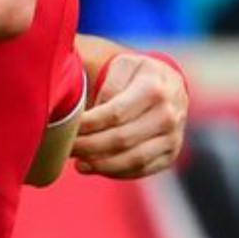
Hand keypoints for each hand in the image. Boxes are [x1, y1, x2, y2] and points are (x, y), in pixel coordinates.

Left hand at [71, 53, 188, 177]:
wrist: (170, 84)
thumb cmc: (136, 74)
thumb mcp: (122, 66)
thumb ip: (106, 85)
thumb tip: (86, 113)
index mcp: (152, 88)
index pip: (115, 113)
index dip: (88, 123)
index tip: (66, 128)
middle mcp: (168, 115)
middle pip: (122, 139)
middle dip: (89, 146)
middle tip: (66, 148)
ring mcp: (172, 137)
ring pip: (133, 159)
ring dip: (101, 164)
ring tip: (77, 163)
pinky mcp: (170, 154)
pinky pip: (142, 169)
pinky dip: (116, 172)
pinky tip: (93, 167)